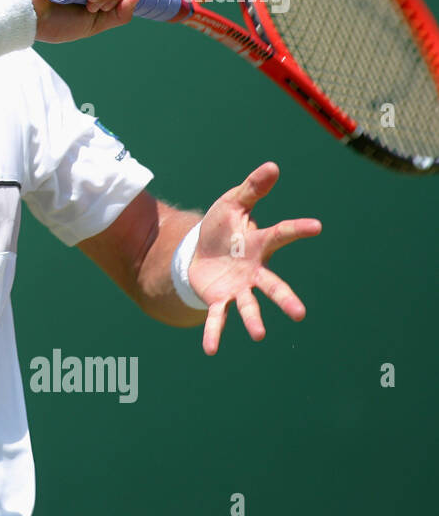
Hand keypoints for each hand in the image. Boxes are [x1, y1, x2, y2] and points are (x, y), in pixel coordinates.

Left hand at [189, 162, 322, 354]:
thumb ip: (251, 188)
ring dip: (253, 320)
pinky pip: (217, 318)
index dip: (298, 229)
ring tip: (259, 336)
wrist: (199, 250)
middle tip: (299, 314)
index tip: (316, 226)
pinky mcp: (219, 299)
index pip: (282, 234)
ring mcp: (238, 287)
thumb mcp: (232, 202)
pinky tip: (210, 350)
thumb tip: (272, 165)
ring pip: (249, 306)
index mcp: (260, 244)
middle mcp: (254, 271)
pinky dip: (214, 333)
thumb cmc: (222, 226)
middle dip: (285, 299)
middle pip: (273, 286)